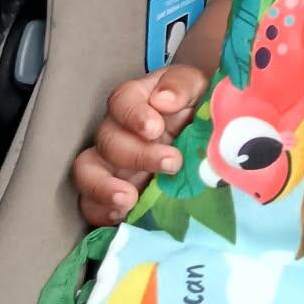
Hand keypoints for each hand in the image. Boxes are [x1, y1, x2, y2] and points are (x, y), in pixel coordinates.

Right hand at [72, 64, 208, 226]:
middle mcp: (119, 132)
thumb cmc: (201, 110)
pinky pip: (92, 205)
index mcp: (138, 102)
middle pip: (108, 140)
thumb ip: (181, 86)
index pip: (122, 101)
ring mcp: (112, 166)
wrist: (217, 145)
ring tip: (128, 199)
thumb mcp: (199, 88)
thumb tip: (163, 100)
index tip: (154, 127)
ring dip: (103, 187)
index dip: (133, 114)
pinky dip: (101, 212)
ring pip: (87, 172)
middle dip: (136, 154)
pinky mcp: (114, 195)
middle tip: (172, 162)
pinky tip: (121, 216)